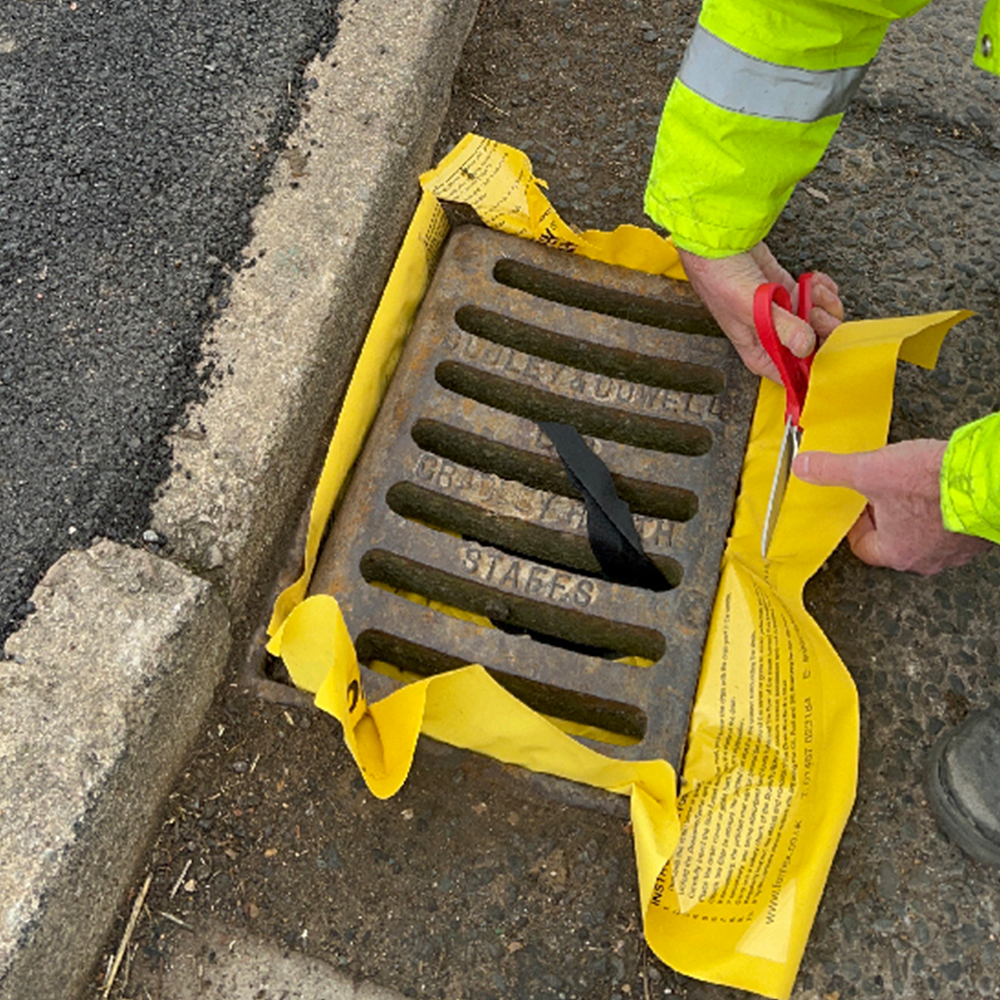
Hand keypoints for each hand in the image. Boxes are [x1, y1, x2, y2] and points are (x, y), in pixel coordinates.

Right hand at [679, 243, 843, 381]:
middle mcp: (774, 337)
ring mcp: (784, 314)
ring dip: (824, 303)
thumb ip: (782, 327)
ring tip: (812, 290)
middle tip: (815, 312)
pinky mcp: (791, 292)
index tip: (824, 349)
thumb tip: (806, 346)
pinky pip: (818, 298)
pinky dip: (822, 289)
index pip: (792, 373)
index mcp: (759, 351)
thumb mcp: (751, 307)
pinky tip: (813, 281)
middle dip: (822, 328)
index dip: (812, 366)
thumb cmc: (720, 279)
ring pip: (820, 320)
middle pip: (814, 346)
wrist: (719, 243)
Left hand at [793, 440, 991, 574]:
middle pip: (893, 541)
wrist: (991, 480)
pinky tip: (943, 488)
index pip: (863, 548)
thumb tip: (804, 467)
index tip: (854, 504)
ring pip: (924, 535)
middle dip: (885, 516)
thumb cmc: (933, 482)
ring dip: (915, 514)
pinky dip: (943, 510)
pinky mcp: (977, 534)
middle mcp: (927, 558)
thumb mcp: (870, 470)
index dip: (854, 524)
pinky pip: (952, 526)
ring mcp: (956, 549)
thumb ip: (834, 470)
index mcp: (896, 552)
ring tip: (911, 486)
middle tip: (882, 492)